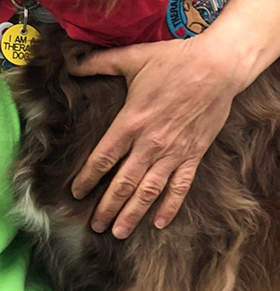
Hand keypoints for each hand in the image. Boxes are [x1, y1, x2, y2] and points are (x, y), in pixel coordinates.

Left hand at [65, 38, 243, 236]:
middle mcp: (150, 143)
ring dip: (132, 214)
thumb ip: (99, 63)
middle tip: (94, 226)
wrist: (218, 66)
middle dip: (107, 207)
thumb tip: (72, 63)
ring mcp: (173, 152)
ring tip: (119, 232)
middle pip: (123, 183)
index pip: (102, 158)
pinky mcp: (193, 154)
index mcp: (131, 122)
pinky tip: (159, 223)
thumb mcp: (132, 57)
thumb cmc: (175, 60)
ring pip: (148, 191)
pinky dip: (170, 206)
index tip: (76, 193)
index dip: (88, 179)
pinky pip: (180, 186)